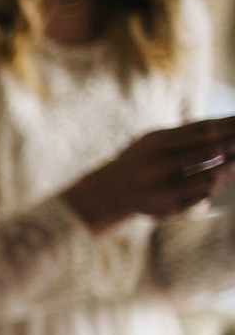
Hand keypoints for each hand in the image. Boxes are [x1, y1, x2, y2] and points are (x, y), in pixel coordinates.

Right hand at [65, 115, 234, 231]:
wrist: (112, 191)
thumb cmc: (142, 159)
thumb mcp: (155, 140)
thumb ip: (185, 133)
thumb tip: (227, 126)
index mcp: (154, 143)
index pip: (201, 130)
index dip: (228, 126)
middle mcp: (155, 166)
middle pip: (207, 152)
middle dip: (233, 145)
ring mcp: (160, 189)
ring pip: (208, 177)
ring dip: (228, 169)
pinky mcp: (166, 209)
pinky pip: (200, 197)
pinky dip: (214, 187)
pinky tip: (221, 180)